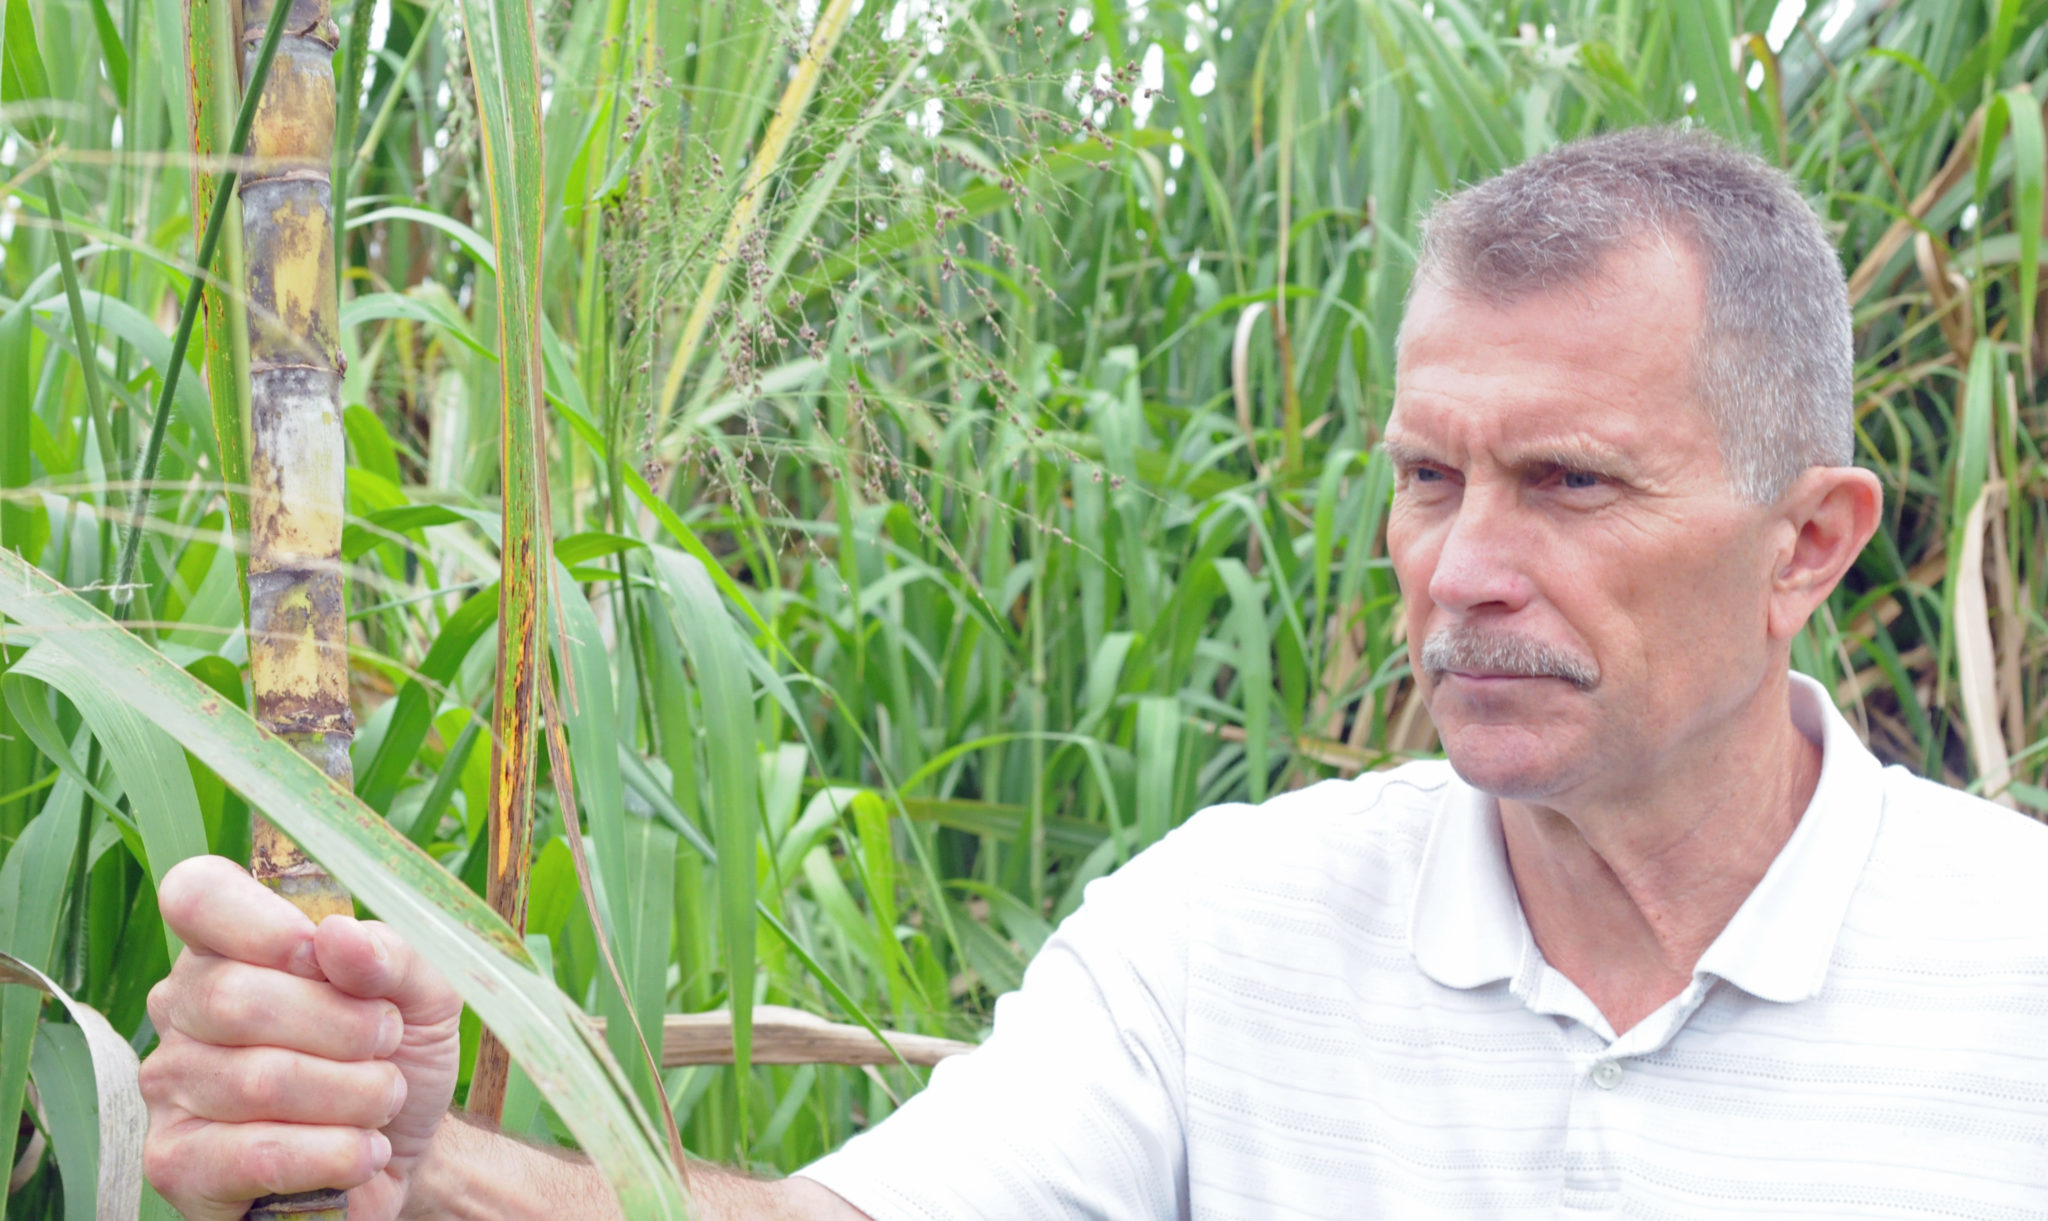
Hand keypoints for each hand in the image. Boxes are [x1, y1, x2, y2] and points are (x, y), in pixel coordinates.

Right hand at [141, 856, 462, 1220]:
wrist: (409, 1151)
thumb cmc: (399, 1053)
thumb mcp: (424, 990)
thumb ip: (391, 953)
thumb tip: (338, 936)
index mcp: (230, 944)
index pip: (199, 896)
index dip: (263, 923)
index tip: (323, 954)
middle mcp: (183, 1007)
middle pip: (236, 998)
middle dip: (345, 1025)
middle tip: (387, 1042)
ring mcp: (171, 1086)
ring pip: (258, 1080)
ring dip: (354, 1093)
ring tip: (383, 1098)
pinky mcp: (178, 1164)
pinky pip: (255, 1156)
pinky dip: (334, 1153)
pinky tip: (364, 1151)